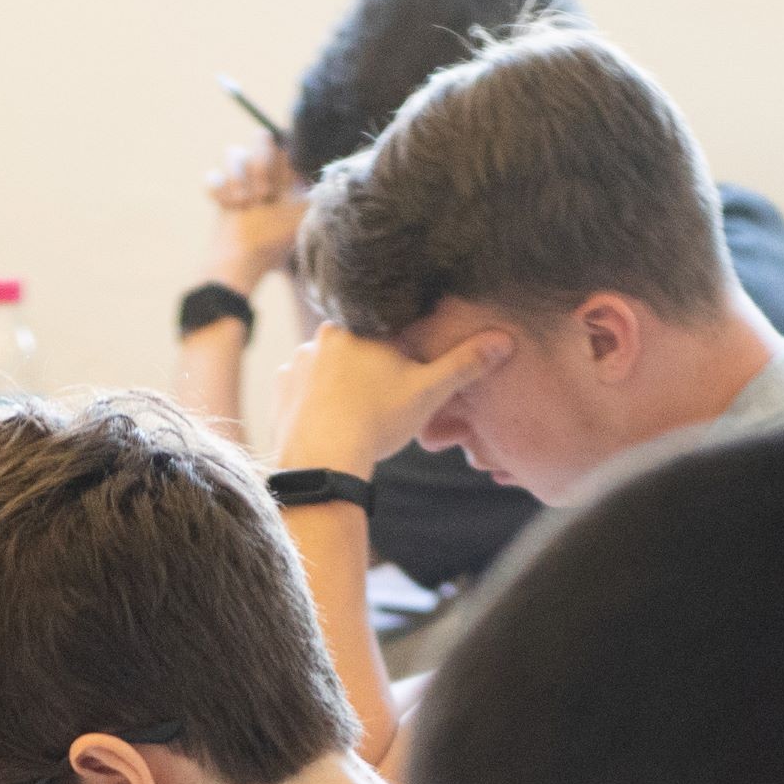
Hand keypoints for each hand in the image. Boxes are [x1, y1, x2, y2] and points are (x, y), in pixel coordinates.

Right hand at [202, 137, 305, 292]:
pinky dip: (219, 191)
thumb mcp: (303, 215)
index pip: (286, 142)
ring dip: (238, 181)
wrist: (242, 263)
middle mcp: (265, 171)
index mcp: (288, 174)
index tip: (283, 175)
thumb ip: (316, 190)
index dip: (282, 153)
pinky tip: (228, 207)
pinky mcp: (220, 190)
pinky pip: (213, 175)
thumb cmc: (275, 242)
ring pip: (234, 153)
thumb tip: (327, 170)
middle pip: (260, 138)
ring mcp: (241, 179)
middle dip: (260, 165)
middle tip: (263, 194)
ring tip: (243, 205)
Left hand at [277, 324, 514, 476]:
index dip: (402, 350)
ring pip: (328, 367)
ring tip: (357, 413)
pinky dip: (315, 401)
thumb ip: (465, 363)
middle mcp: (322, 334)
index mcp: (361, 324)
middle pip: (357, 344)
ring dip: (341, 384)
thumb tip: (505, 340)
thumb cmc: (378, 421)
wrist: (322, 460)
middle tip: (384, 397)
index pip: (388, 327)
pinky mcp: (279, 389)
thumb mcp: (429, 391)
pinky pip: (302, 388)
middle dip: (371, 366)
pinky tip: (331, 420)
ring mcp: (296, 362)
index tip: (406, 373)